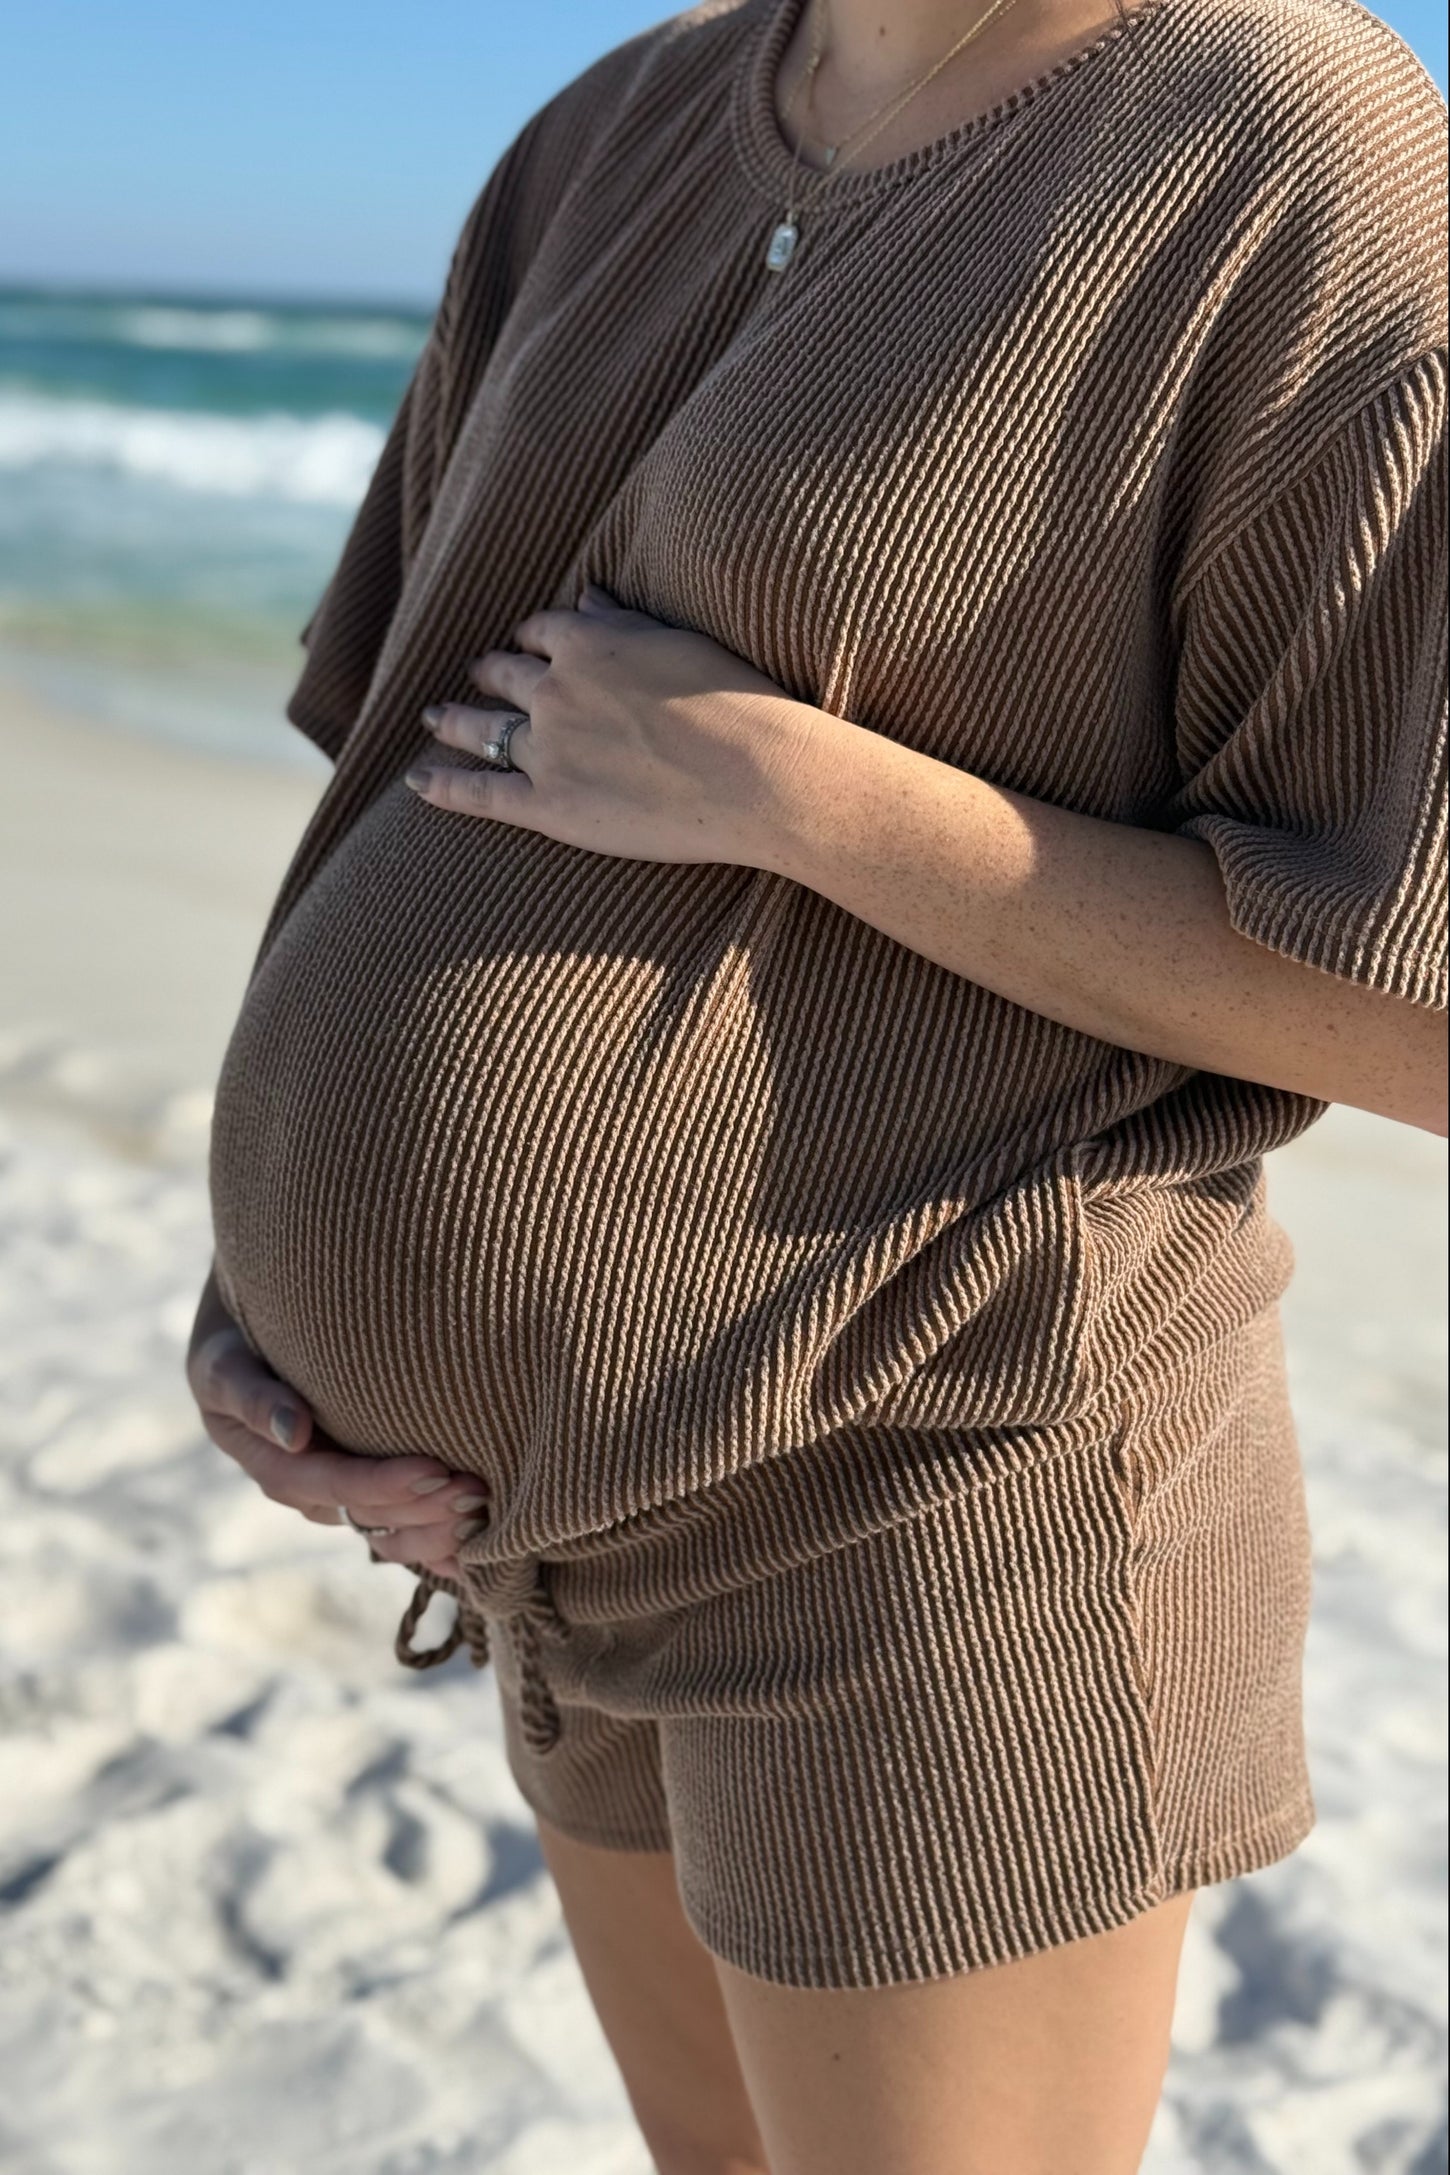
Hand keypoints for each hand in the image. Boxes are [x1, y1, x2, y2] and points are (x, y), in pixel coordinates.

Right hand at [185, 1274, 485, 1581]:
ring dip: (438, 1528)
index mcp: (272, 1465)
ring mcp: (340, 1493)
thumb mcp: (224, 1360)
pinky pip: (403, 1526)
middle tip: (478, 1490)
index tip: (436, 1469)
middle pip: (369, 1515)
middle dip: (423, 1510)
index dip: (382, 1484)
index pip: (330, 1484)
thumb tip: (293, 1433)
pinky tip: (479, 1552)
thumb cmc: (237, 1336)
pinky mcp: (369, 1485)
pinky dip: (439, 1544)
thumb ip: (250, 1395)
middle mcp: (309, 1489)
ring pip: (390, 1529)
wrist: (254, 1320)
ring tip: (487, 1511)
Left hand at [404, 583, 818, 868]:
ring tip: (436, 717)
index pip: (541, 631)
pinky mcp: (548, 805)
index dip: (532, 638)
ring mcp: (546, 748)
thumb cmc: (734, 701)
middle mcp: (554, 689)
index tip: (527, 644)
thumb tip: (588, 593)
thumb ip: (623, 620)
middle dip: (489, 673)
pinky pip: (479, 792)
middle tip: (477, 676)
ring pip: (483, 729)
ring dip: (454, 720)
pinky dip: (443, 785)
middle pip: (504, 675)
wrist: (754, 773)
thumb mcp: (677, 640)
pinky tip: (418, 780)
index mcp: (587, 641)